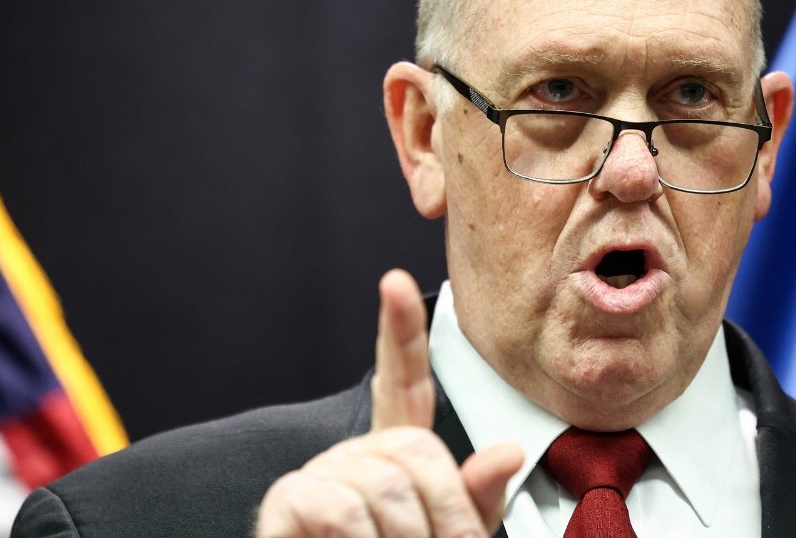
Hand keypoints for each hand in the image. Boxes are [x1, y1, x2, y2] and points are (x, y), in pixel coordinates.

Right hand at [256, 269, 522, 536]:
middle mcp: (356, 453)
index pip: (402, 379)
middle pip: (416, 450)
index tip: (397, 280)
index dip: (401, 329)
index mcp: (396, 451)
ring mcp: (320, 474)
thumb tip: (507, 450)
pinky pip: (344, 509)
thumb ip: (476, 498)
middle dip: (444, 514)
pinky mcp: (287, 501)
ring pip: (387, 485)